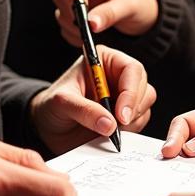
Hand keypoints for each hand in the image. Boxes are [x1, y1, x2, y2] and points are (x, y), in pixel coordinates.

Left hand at [29, 45, 155, 154]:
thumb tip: (109, 124)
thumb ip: (83, 110)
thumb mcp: (62, 102)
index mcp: (104, 60)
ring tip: (106, 129)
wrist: (49, 128)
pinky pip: (140, 123)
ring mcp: (124, 97)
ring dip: (131, 121)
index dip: (131, 91)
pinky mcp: (126, 116)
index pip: (131, 69)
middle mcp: (118, 76)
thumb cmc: (52, 106)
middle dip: (132, 109)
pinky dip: (129, 132)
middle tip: (117, 125)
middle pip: (144, 88)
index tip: (121, 115)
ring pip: (145, 106)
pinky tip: (110, 134)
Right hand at [51, 0, 159, 45]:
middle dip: (71, 12)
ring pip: (60, 8)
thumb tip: (90, 24)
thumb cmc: (141, 5)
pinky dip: (72, 32)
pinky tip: (88, 35)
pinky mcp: (76, 10)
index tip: (83, 12)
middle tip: (86, 26)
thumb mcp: (131, 7)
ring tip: (91, 32)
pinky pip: (64, 22)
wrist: (144, 16)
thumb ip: (110, 13)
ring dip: (71, 24)